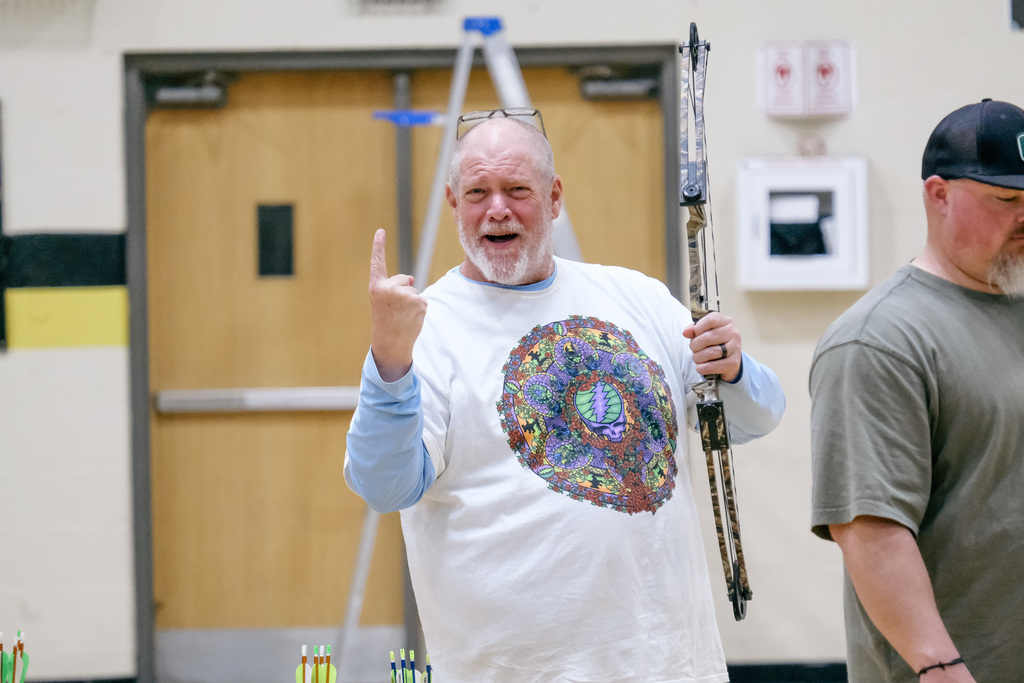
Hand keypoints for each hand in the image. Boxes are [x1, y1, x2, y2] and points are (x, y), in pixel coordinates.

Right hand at [368, 228, 426, 381]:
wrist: (390, 343)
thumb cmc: (386, 322)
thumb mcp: (384, 302)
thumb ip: (395, 288)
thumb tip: (413, 279)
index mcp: (376, 286)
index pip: (378, 262)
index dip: (379, 246)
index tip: (380, 231)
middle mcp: (388, 288)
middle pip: (405, 280)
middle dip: (405, 292)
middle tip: (395, 311)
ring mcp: (403, 294)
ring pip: (415, 292)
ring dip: (413, 304)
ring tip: (402, 317)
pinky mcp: (417, 302)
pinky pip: (423, 301)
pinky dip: (420, 310)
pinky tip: (411, 319)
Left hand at [683, 312, 741, 381]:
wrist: (729, 357)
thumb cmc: (714, 341)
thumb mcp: (705, 331)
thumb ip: (694, 329)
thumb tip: (686, 332)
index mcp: (725, 321)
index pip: (710, 320)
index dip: (697, 329)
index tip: (695, 335)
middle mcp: (733, 332)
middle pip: (708, 337)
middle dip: (695, 345)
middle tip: (694, 349)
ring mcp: (735, 347)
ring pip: (711, 352)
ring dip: (698, 357)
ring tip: (697, 358)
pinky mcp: (734, 362)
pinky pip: (714, 366)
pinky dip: (703, 368)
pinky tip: (700, 367)